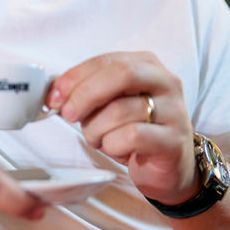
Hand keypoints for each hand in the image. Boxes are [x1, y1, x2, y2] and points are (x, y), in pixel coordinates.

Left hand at [46, 52, 197, 205]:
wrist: (167, 168)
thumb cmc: (134, 132)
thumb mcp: (108, 106)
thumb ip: (86, 93)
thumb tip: (55, 92)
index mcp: (147, 65)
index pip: (107, 60)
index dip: (76, 76)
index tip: (55, 96)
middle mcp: (165, 82)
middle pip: (120, 74)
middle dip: (86, 95)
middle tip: (69, 114)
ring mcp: (174, 111)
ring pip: (121, 110)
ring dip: (97, 129)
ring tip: (99, 139)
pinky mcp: (173, 141)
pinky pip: (132, 136)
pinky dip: (114, 146)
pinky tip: (118, 150)